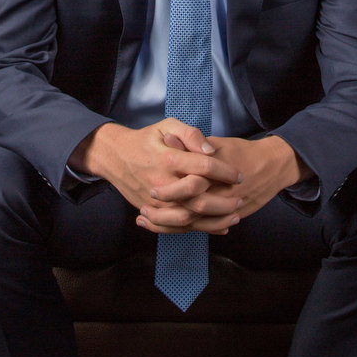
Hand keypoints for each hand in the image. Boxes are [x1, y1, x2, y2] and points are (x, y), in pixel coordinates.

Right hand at [70, 119, 242, 233]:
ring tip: (235, 216)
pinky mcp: (153, 212)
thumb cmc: (146, 139)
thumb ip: (190, 134)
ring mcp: (156, 202)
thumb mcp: (167, 126)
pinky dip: (200, 230)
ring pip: (190, 219)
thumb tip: (210, 150)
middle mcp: (162, 184)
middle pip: (199, 199)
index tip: (239, 174)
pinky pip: (178, 227)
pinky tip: (218, 227)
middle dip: (224, 201)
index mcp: (168, 159)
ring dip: (216, 220)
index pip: (204, 167)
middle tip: (241, 197)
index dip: (225, 171)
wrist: (116, 157)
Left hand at [142, 134, 310, 229]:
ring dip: (170, 226)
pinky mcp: (230, 217)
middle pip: (189, 211)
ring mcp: (226, 210)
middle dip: (164, 215)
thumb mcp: (218, 143)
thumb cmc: (243, 152)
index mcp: (215, 175)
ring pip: (195, 224)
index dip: (169, 191)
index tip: (152, 188)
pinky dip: (187, 230)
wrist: (272, 166)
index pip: (188, 187)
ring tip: (149, 223)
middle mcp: (221, 196)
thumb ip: (193, 143)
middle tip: (145, 212)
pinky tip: (171, 228)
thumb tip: (167, 139)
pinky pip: (206, 229)